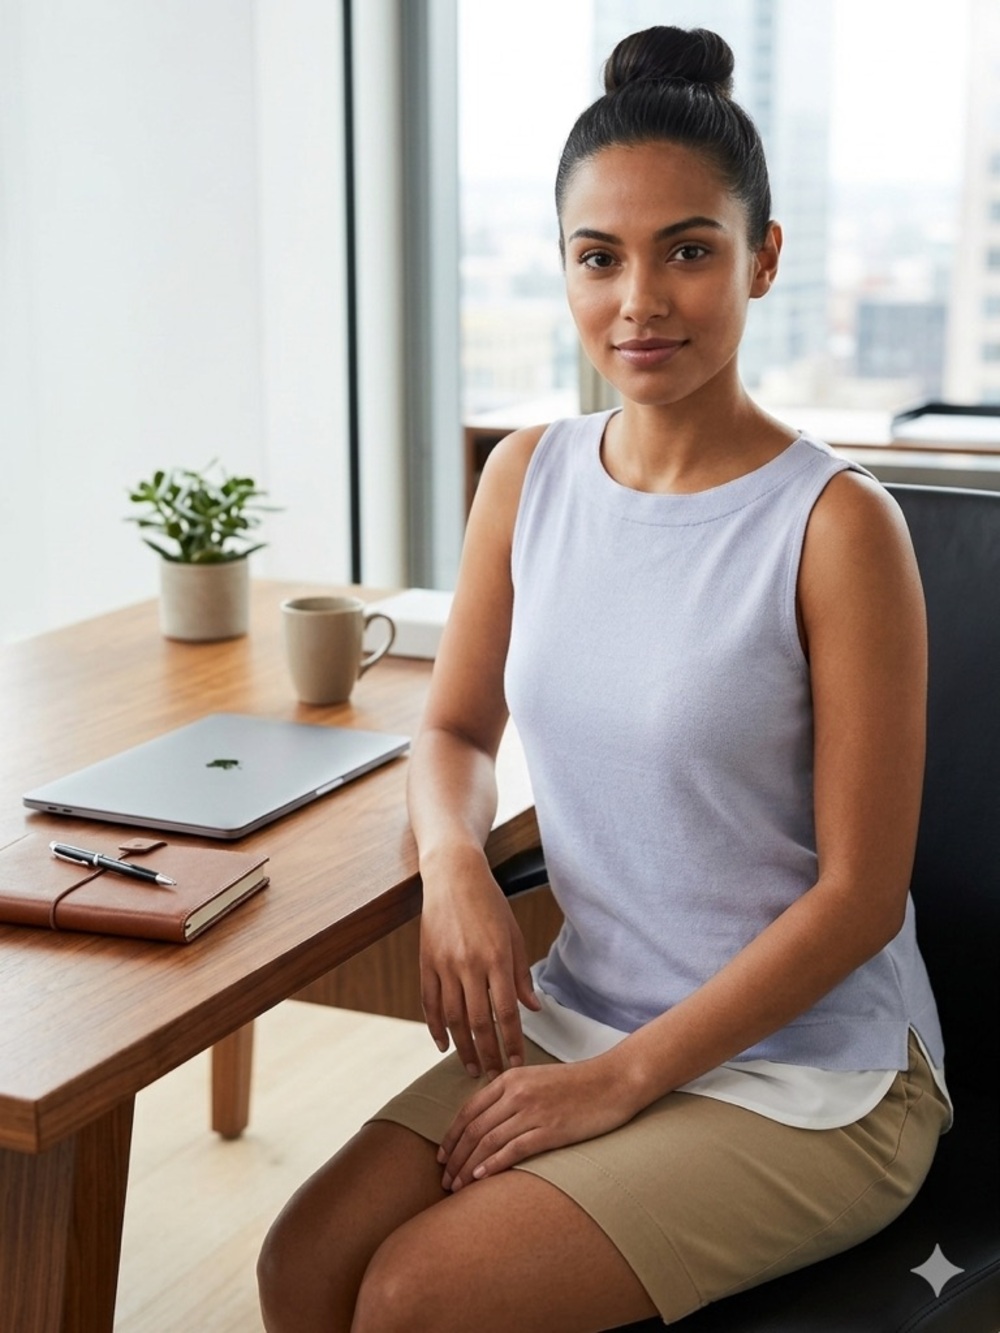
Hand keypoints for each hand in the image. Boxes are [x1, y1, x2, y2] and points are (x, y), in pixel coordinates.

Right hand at [420, 852, 540, 1076]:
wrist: (453, 875)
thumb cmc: (490, 904)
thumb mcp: (513, 935)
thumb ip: (521, 975)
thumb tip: (533, 1010)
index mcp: (496, 958)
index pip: (505, 1013)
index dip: (510, 1043)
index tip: (515, 1065)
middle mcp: (469, 964)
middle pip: (477, 1022)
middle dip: (487, 1054)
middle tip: (492, 1077)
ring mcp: (444, 964)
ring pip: (452, 1018)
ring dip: (462, 1048)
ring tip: (470, 1068)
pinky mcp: (425, 961)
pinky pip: (429, 1002)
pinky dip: (435, 1027)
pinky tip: (442, 1045)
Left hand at [437, 1057, 635, 1191]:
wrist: (613, 1081)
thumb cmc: (577, 1084)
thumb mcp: (536, 1079)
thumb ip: (512, 1094)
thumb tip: (488, 1122)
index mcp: (510, 1078)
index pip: (469, 1110)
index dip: (451, 1136)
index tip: (442, 1156)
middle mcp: (516, 1092)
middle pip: (474, 1129)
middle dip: (455, 1157)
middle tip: (444, 1180)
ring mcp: (533, 1111)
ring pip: (488, 1142)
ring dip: (468, 1167)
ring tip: (457, 1186)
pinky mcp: (550, 1129)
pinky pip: (513, 1150)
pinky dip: (492, 1166)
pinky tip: (480, 1180)